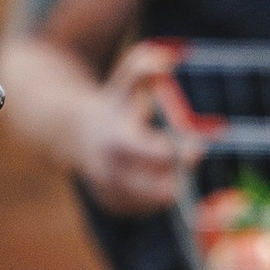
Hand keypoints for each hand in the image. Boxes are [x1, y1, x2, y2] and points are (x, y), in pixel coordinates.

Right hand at [70, 41, 203, 216]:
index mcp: (118, 140)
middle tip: (189, 161)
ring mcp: (109, 191)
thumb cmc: (112, 103)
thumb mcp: (125, 81)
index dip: (181, 153)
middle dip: (179, 178)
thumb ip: (144, 66)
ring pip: (152, 205)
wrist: (73, 131)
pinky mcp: (112, 204)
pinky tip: (155, 181)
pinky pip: (142, 211)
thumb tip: (169, 58)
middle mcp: (111, 170)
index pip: (157, 156)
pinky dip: (154, 200)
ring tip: (171, 170)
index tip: (196, 145)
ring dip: (168, 189)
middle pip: (158, 191)